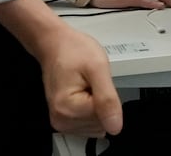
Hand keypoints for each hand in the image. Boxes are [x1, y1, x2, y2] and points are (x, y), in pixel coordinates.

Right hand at [0, 0, 121, 136]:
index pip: (104, 119)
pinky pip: (89, 123)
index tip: (95, 81)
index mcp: (67, 109)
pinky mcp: (64, 119)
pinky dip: (91, 108)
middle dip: (101, 102)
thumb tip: (115, 126)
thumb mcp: (98, 68)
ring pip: (96, 125)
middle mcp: (61, 120)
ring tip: (86, 86)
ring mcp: (61, 121)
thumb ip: (107, 99)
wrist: (55, 44)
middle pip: (99, 124)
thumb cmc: (73, 50)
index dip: (107, 97)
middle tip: (90, 82)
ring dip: (97, 106)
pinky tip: (84, 93)